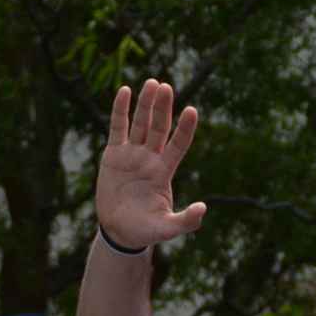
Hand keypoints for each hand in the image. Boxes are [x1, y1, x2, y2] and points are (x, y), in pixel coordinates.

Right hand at [95, 80, 208, 253]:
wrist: (119, 232)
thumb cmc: (145, 230)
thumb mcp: (167, 229)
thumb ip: (185, 221)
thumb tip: (202, 209)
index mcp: (164, 171)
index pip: (178, 145)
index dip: (184, 129)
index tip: (191, 111)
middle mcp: (150, 158)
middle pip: (159, 128)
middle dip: (163, 108)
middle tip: (166, 87)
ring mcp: (132, 154)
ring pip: (140, 124)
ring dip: (145, 104)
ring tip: (152, 82)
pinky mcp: (113, 154)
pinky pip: (118, 128)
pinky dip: (120, 110)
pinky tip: (125, 91)